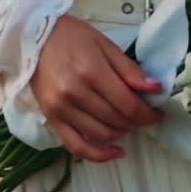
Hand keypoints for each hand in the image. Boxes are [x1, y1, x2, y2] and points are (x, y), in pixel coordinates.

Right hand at [30, 14, 163, 162]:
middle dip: (137, 122)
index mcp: (92, 72)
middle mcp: (76, 94)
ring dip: (121, 134)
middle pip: (116, 120)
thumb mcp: (105, 44)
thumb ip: (129, 69)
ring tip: (129, 124)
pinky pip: (76, 147)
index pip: (127, 104)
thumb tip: (155, 88)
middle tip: (145, 116)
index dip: (147, 113)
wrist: (33, 38)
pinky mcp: (51, 119)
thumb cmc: (71, 36)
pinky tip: (115, 151)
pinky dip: (98, 154)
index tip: (158, 113)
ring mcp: (61, 109)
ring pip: (100, 135)